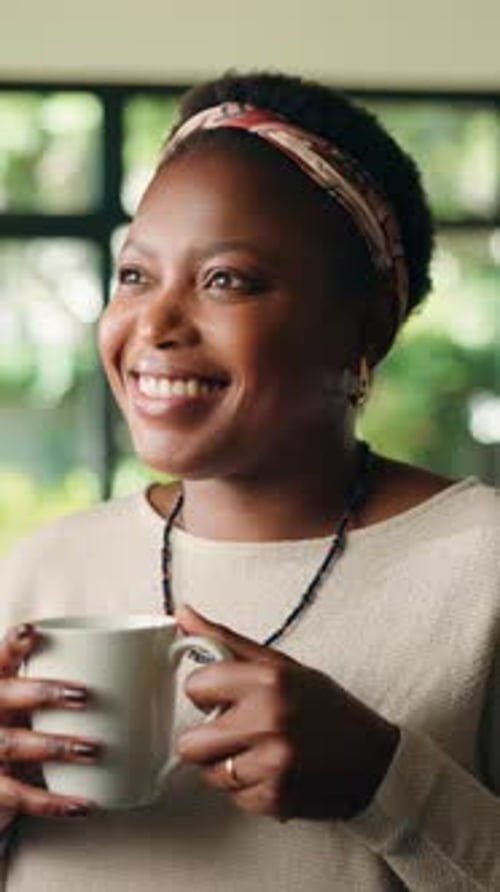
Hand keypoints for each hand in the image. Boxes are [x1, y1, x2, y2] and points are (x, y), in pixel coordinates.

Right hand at [0, 623, 99, 826]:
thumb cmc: (28, 721)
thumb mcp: (38, 696)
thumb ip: (80, 672)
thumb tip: (162, 648)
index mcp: (0, 683)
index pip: (1, 658)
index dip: (12, 645)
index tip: (32, 632)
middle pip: (6, 696)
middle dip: (43, 693)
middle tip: (83, 695)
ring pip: (14, 744)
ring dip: (56, 746)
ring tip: (93, 750)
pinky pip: (19, 796)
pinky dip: (53, 802)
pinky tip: (83, 803)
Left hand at [176, 606, 399, 821]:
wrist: (376, 762)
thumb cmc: (329, 710)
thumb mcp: (283, 665)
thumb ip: (227, 642)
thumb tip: (184, 615)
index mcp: (269, 680)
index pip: (196, 686)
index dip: (207, 692)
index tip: (221, 695)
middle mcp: (268, 719)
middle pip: (191, 743)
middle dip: (208, 738)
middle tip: (237, 730)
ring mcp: (271, 762)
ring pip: (210, 774)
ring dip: (227, 766)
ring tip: (259, 751)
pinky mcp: (275, 798)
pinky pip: (233, 797)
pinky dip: (247, 788)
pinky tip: (272, 771)